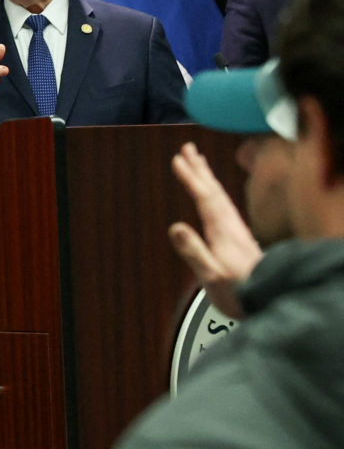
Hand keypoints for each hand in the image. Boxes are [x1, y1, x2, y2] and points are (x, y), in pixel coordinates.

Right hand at [168, 142, 262, 318]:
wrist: (273, 300)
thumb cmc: (239, 292)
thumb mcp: (211, 276)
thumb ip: (194, 251)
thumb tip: (175, 226)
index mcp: (223, 231)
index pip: (205, 197)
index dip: (191, 178)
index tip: (178, 160)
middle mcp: (232, 226)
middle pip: (214, 190)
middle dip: (200, 168)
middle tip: (187, 148)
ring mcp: (238, 231)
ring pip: (221, 196)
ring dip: (208, 177)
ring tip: (198, 163)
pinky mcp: (241, 237)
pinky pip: (225, 205)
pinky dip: (216, 192)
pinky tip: (213, 195)